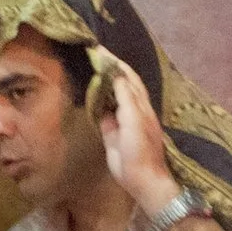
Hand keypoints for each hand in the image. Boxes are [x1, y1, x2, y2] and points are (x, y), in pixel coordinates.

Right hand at [88, 47, 179, 217]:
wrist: (142, 180)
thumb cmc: (140, 152)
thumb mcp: (134, 122)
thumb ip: (126, 100)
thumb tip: (116, 78)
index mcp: (140, 105)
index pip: (127, 77)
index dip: (115, 63)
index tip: (99, 50)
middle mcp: (132, 108)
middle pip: (121, 82)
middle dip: (110, 67)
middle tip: (92, 53)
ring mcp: (122, 120)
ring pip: (113, 94)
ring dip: (103, 80)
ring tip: (89, 66)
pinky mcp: (112, 132)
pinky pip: (105, 110)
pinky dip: (98, 98)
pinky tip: (89, 91)